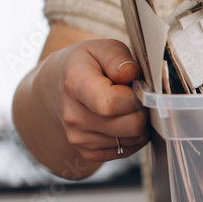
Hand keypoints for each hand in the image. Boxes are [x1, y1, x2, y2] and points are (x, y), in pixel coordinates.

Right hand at [37, 39, 147, 162]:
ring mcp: (79, 138)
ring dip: (139, 124)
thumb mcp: (102, 48)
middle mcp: (74, 116)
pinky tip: (121, 120)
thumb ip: (119, 58)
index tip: (134, 85)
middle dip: (143, 110)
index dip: (135, 96)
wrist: (59, 86)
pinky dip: (132, 137)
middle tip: (135, 97)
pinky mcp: (88, 152)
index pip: (112, 104)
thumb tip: (131, 74)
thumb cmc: (88, 65)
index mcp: (75, 85)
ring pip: (134, 140)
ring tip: (125, 107)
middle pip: (132, 126)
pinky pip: (128, 151)